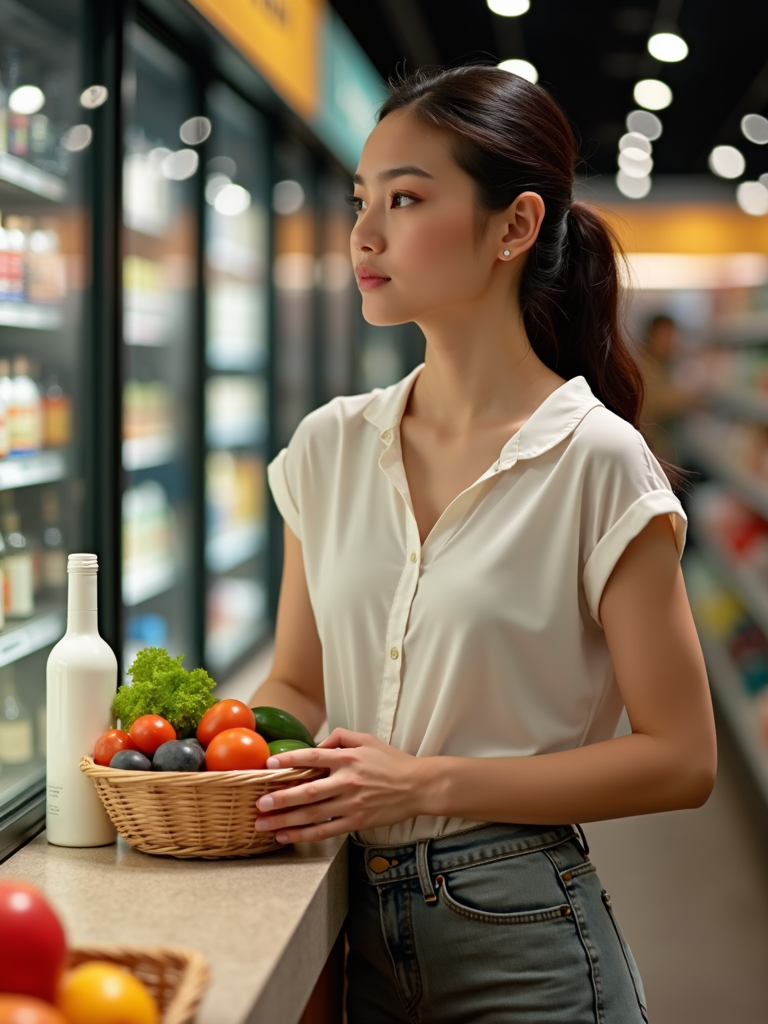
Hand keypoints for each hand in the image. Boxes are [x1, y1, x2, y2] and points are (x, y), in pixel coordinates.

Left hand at [254, 728, 423, 843]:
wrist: (418, 786)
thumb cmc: (392, 761)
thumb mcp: (367, 740)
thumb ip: (341, 736)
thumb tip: (318, 741)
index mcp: (348, 758)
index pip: (312, 757)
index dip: (289, 761)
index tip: (268, 765)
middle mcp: (347, 781)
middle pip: (308, 792)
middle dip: (280, 798)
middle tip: (259, 804)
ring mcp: (352, 804)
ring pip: (313, 815)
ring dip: (286, 820)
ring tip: (263, 824)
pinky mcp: (356, 821)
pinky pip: (325, 831)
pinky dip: (304, 835)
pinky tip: (286, 836)